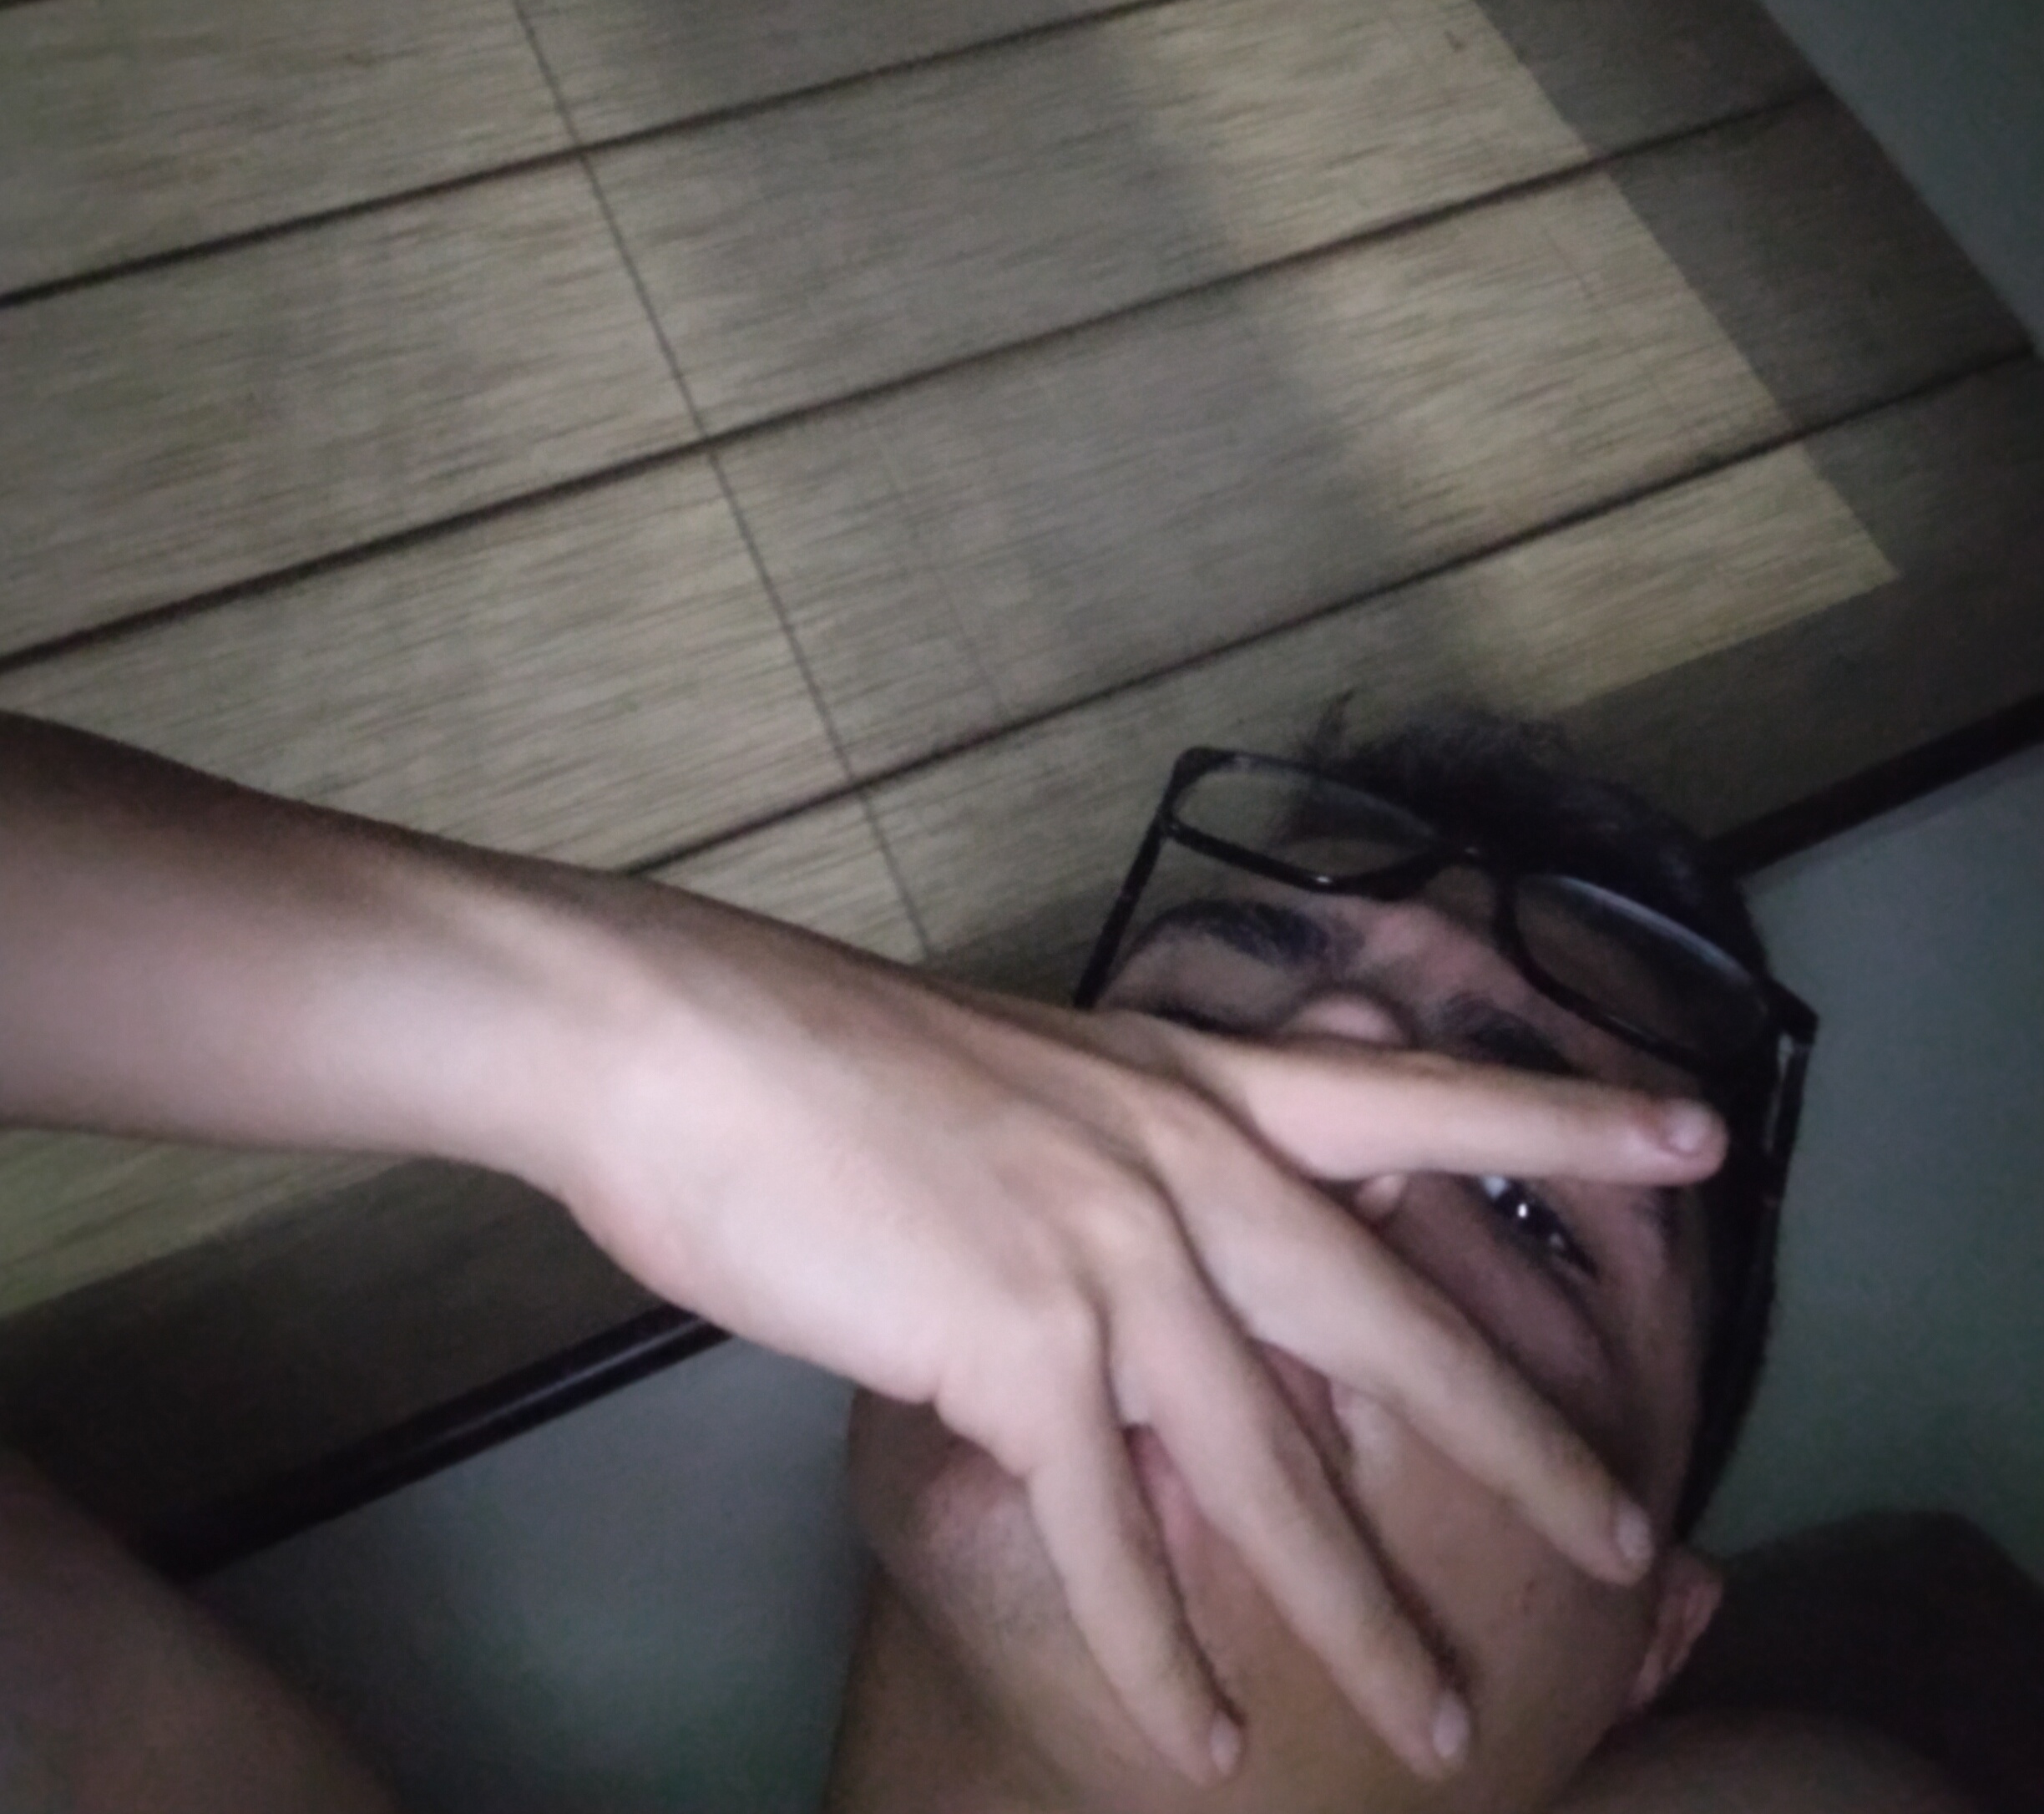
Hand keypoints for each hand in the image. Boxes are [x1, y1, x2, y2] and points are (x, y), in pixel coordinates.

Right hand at [516, 893, 1723, 1788]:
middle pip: (1393, 1321)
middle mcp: (1180, 1158)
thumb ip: (1128, 1169)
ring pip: (1275, 1469)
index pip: (1415, 1098)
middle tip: (1635, 1540)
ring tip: (1444, 1720)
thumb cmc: (829, 1060)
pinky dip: (1167, 1656)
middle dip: (1520, 1442)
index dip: (1562, 1118)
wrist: (684, 1042)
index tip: (1698, 1130)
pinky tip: (1207, 1740)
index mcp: (1188, 1079)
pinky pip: (1114, 1540)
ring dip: (1358, 1614)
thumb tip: (1190, 1273)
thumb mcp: (1025, 1084)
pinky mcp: (1013, 1343)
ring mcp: (1107, 1251)